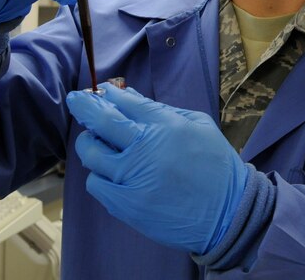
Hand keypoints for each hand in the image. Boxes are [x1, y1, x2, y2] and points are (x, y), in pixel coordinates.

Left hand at [66, 83, 248, 254]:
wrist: (228, 213)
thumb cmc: (216, 165)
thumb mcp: (198, 124)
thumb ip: (161, 110)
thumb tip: (129, 95)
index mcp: (164, 124)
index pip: (125, 102)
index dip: (108, 94)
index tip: (100, 92)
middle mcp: (145, 147)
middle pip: (101, 121)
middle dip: (83, 105)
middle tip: (76, 100)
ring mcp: (133, 177)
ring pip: (92, 154)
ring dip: (88, 143)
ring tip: (92, 141)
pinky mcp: (127, 204)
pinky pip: (96, 184)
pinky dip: (98, 176)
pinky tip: (108, 173)